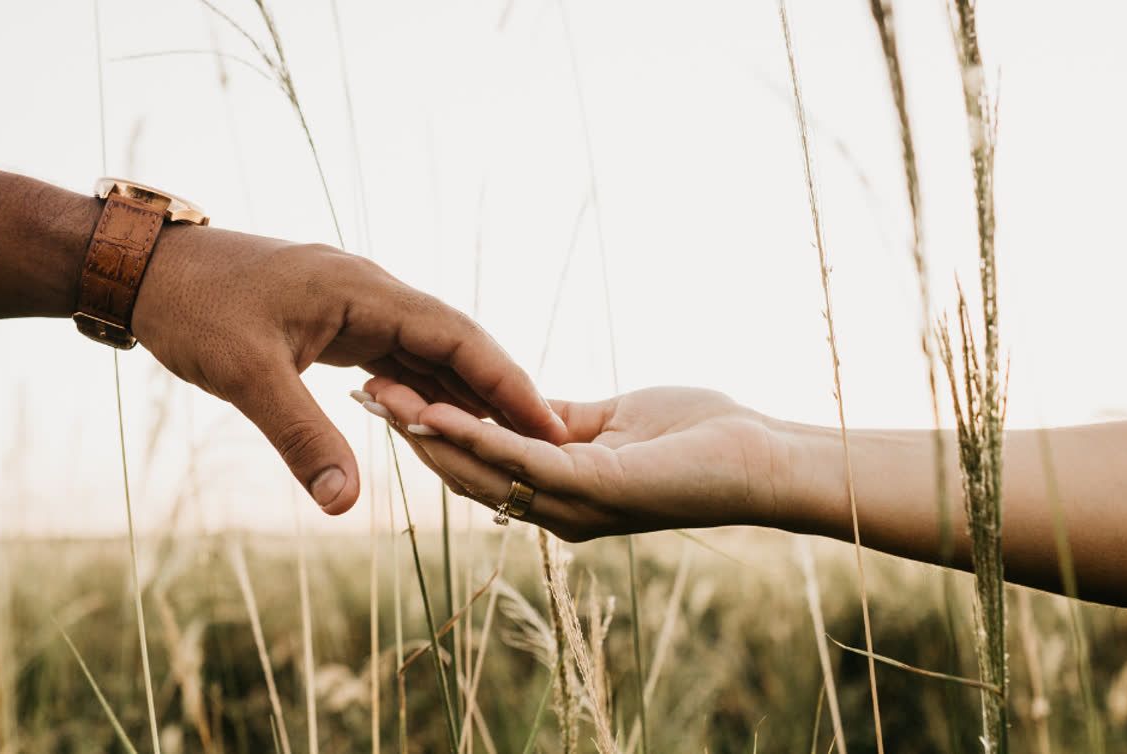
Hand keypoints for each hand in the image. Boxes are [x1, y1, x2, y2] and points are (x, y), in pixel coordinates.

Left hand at [132, 227, 567, 514]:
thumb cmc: (192, 309)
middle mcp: (369, 291)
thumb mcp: (246, 376)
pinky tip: (439, 420)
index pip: (456, 336)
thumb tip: (345, 504)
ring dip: (463, 392)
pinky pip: (394, 355)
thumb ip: (302, 438)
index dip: (505, 380)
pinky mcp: (333, 320)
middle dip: (499, 390)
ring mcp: (352, 304)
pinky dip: (421, 389)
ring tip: (508, 439)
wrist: (143, 269)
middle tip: (547, 440)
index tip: (547, 422)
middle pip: (454, 342)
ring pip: (426, 351)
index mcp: (362, 291)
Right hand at [359, 378, 792, 540]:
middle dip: (414, 433)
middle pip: (467, 472)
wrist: (762, 457)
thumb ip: (560, 419)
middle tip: (364, 394)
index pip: (480, 459)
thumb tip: (517, 403)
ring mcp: (576, 504)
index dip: (431, 429)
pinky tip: (441, 410)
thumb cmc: (698, 437)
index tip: (386, 393)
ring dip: (431, 434)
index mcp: (559, 488)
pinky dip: (478, 435)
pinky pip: (524, 460)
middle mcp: (558, 507)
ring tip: (385, 399)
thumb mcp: (611, 421)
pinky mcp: (598, 488)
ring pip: (484, 471)